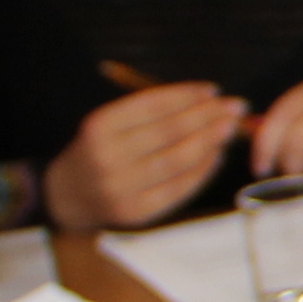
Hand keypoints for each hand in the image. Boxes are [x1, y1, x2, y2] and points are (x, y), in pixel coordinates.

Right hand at [52, 82, 249, 232]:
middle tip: (234, 106)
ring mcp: (123, 188)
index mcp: (100, 127)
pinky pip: (179, 188)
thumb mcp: (109, 124)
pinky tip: (216, 155)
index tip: (212, 90)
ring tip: (230, 128)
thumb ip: (150, 112)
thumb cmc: (98, 152)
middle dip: (207, 116)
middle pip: (169, 132)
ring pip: (178, 160)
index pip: (151, 106)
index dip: (185, 96)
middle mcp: (109, 157)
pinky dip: (202, 170)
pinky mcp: (137, 211)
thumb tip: (205, 98)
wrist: (68, 197)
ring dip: (210, 142)